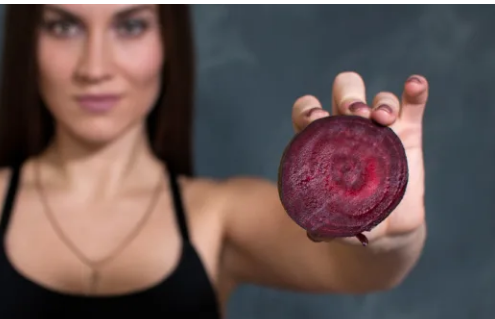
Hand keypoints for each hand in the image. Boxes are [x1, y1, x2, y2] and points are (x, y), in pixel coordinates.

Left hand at [291, 72, 428, 244]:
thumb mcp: (341, 223)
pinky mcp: (409, 132)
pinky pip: (413, 103)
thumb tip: (314, 234)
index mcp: (324, 142)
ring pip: (378, 98)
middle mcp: (350, 128)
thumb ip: (329, 225)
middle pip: (345, 92)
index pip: (308, 111)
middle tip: (354, 115)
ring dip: (380, 102)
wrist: (388, 227)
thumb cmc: (354, 218)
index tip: (314, 119)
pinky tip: (414, 84)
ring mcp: (381, 128)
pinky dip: (415, 91)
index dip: (308, 109)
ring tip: (382, 120)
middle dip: (348, 96)